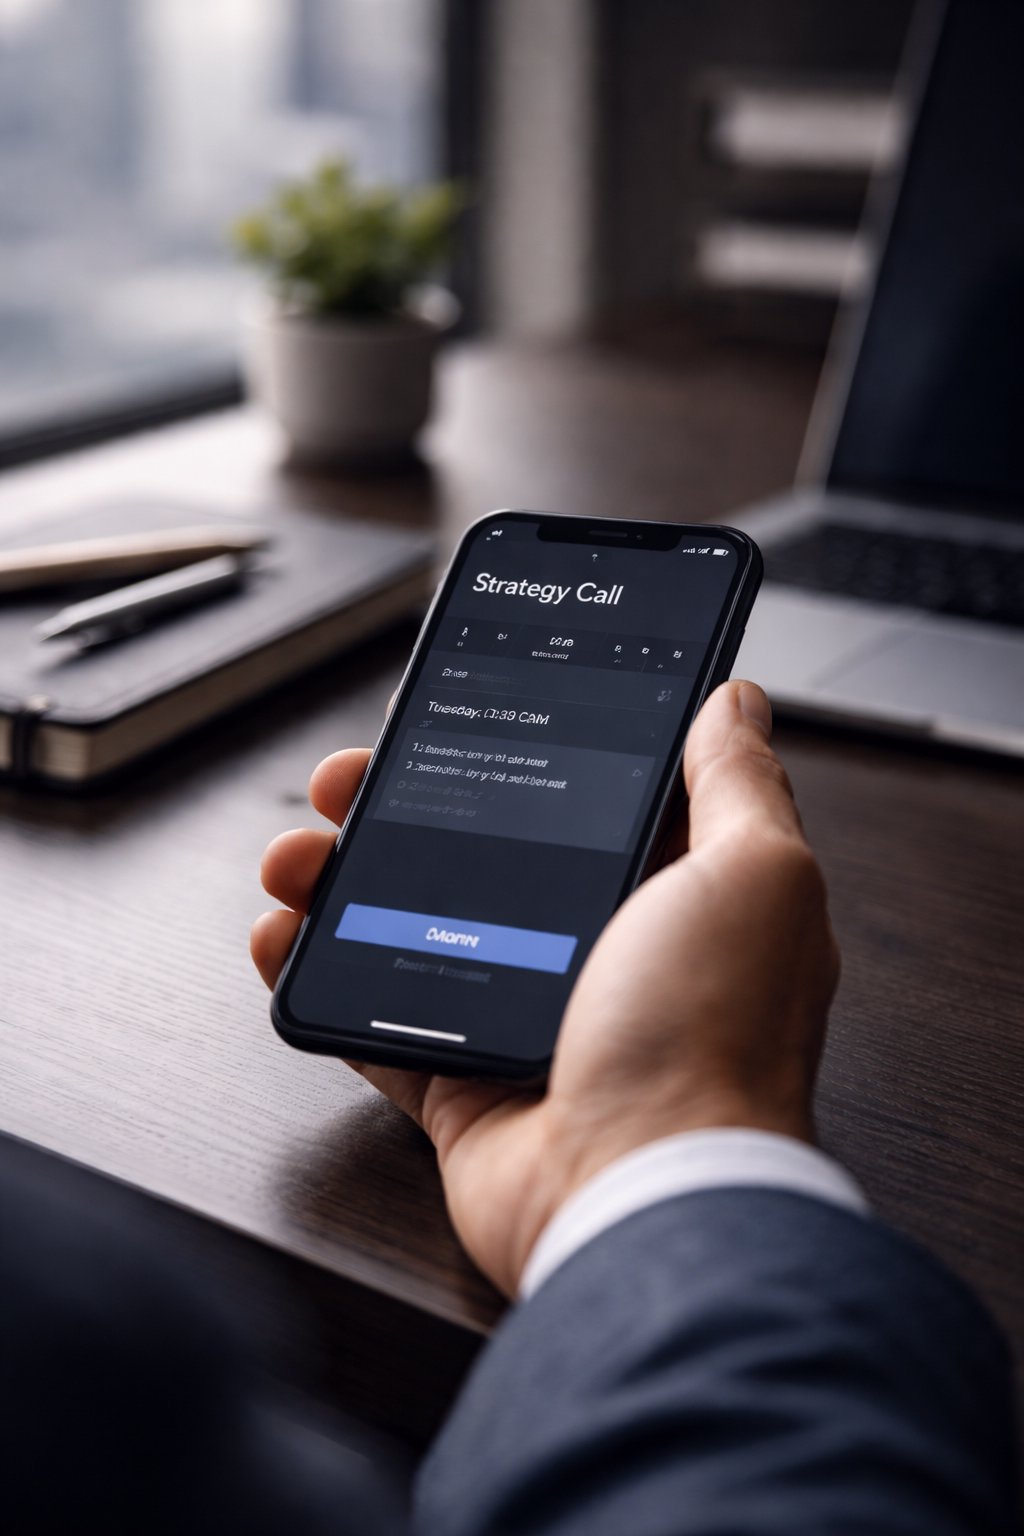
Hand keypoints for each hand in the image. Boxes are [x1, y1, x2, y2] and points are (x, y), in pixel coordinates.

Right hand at [252, 681, 838, 1297]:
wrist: (647, 1192)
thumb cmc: (714, 1033)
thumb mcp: (754, 873)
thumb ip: (737, 781)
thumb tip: (734, 700)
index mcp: (670, 897)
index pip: (577, 798)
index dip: (512, 750)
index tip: (450, 716)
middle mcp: (599, 954)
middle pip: (477, 855)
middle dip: (399, 808)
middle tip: (344, 781)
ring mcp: (525, 1020)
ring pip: (412, 928)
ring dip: (340, 883)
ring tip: (295, 857)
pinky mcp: (464, 1086)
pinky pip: (374, 1021)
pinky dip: (319, 977)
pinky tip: (281, 937)